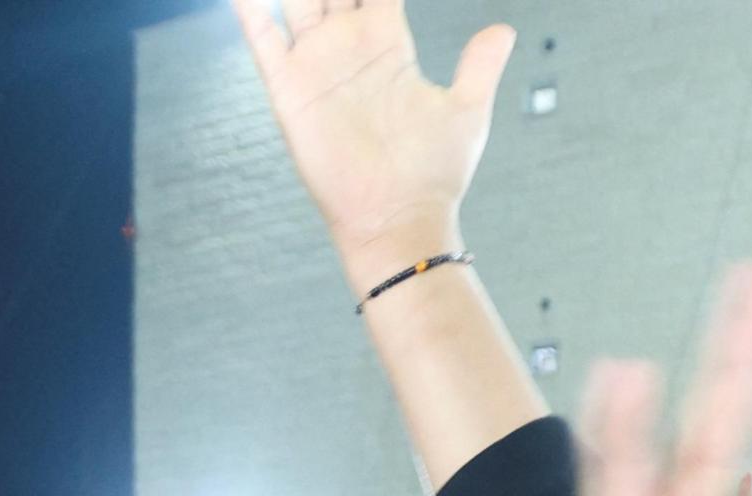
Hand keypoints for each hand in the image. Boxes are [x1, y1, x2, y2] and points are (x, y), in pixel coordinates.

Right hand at [226, 0, 515, 289]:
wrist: (397, 219)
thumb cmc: (433, 173)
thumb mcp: (467, 110)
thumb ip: (480, 66)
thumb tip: (503, 29)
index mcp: (387, 40)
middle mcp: (347, 45)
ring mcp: (315, 64)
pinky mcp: (288, 90)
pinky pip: (261, 38)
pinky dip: (249, 8)